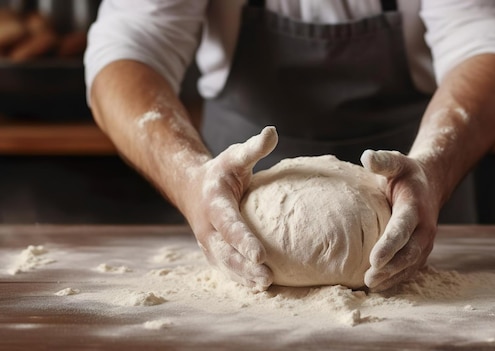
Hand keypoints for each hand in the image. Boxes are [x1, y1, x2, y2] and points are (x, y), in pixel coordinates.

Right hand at [184, 127, 277, 290]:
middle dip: (244, 267)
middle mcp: (208, 227)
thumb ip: (253, 148)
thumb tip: (272, 132)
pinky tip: (260, 288)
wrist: (194, 188)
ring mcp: (209, 243)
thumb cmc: (222, 171)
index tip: (260, 253)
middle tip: (267, 277)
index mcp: (214, 203)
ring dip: (244, 277)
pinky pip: (226, 269)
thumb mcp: (234, 156)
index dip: (243, 240)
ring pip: (225, 265)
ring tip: (266, 286)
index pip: (229, 224)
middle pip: (225, 252)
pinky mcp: (214, 253)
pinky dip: (241, 280)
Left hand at [360, 149, 439, 291]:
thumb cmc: (406, 175)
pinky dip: (397, 279)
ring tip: (371, 286)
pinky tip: (379, 287)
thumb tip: (366, 156)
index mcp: (415, 208)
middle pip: (408, 253)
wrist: (429, 185)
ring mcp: (425, 243)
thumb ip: (384, 161)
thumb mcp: (397, 163)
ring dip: (392, 277)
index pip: (402, 229)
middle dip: (390, 268)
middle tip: (368, 278)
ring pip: (410, 265)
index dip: (389, 245)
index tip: (374, 259)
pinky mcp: (421, 252)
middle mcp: (424, 228)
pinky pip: (410, 269)